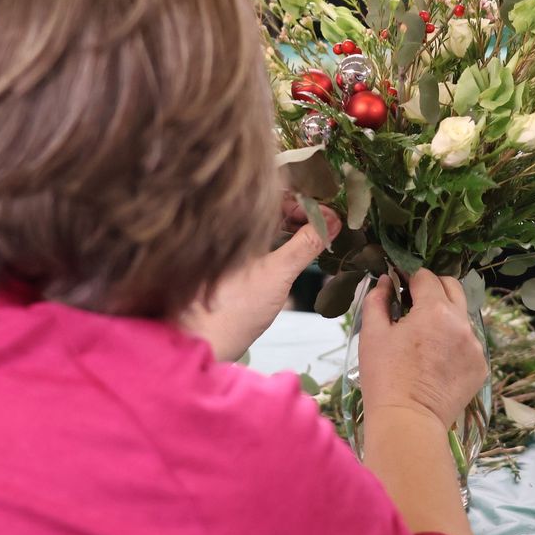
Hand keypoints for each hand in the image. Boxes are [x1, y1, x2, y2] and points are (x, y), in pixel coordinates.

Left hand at [181, 199, 340, 360]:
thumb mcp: (278, 273)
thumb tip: (333, 221)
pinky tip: (296, 248)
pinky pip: (259, 236)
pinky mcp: (230, 259)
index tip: (326, 214)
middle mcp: (225, 225)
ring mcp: (226, 242)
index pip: (272, 190)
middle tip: (325, 227)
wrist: (202, 343)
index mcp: (230, 219)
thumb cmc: (233, 309)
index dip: (302, 199)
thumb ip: (307, 244)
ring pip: (265, 221)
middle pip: (269, 203)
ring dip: (292, 225)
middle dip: (300, 212)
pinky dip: (280, 238)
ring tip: (315, 237)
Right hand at [358, 271, 487, 429]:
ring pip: (461, 316)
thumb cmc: (384, 377)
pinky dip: (454, 342)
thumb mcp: (372, 334)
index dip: (410, 277)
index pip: (426, 277)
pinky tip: (437, 359)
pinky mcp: (480, 366)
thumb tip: (385, 281)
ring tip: (424, 337)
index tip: (400, 285)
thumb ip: (378, 300)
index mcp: (435, 310)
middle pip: (452, 287)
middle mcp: (461, 322)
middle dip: (433, 287)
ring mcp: (475, 345)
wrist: (408, 421)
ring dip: (445, 316)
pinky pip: (468, 343)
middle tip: (414, 302)